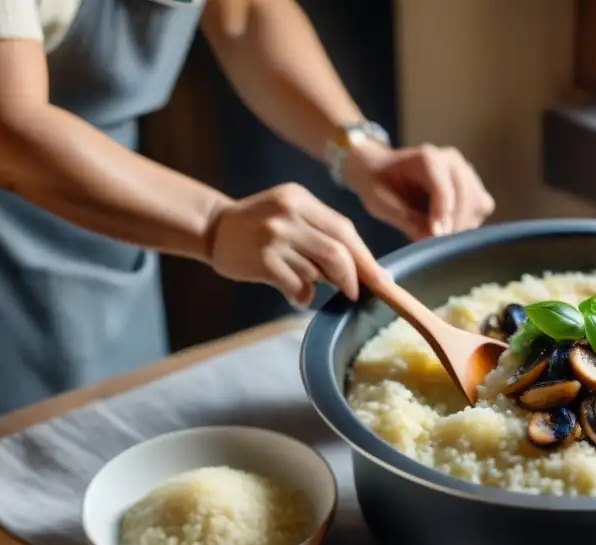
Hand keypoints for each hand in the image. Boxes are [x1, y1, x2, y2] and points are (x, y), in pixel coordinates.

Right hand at [208, 183, 386, 305]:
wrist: (213, 228)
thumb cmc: (260, 225)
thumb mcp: (291, 213)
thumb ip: (322, 232)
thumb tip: (363, 269)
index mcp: (301, 199)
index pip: (345, 230)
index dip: (366, 259)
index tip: (381, 279)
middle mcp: (289, 213)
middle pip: (338, 251)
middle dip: (353, 278)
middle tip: (354, 293)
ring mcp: (275, 235)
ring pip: (318, 271)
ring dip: (321, 285)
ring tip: (309, 285)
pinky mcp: (263, 259)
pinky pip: (298, 285)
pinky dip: (303, 295)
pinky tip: (295, 294)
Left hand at [344, 142, 494, 240]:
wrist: (381, 171)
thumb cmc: (378, 185)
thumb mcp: (382, 204)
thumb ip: (407, 220)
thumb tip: (433, 239)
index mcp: (427, 158)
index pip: (444, 190)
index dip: (442, 217)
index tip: (435, 238)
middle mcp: (451, 160)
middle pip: (466, 197)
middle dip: (454, 224)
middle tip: (436, 243)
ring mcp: (465, 170)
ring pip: (478, 203)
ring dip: (463, 224)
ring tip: (440, 234)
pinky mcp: (473, 184)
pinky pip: (482, 207)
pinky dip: (470, 221)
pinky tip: (450, 227)